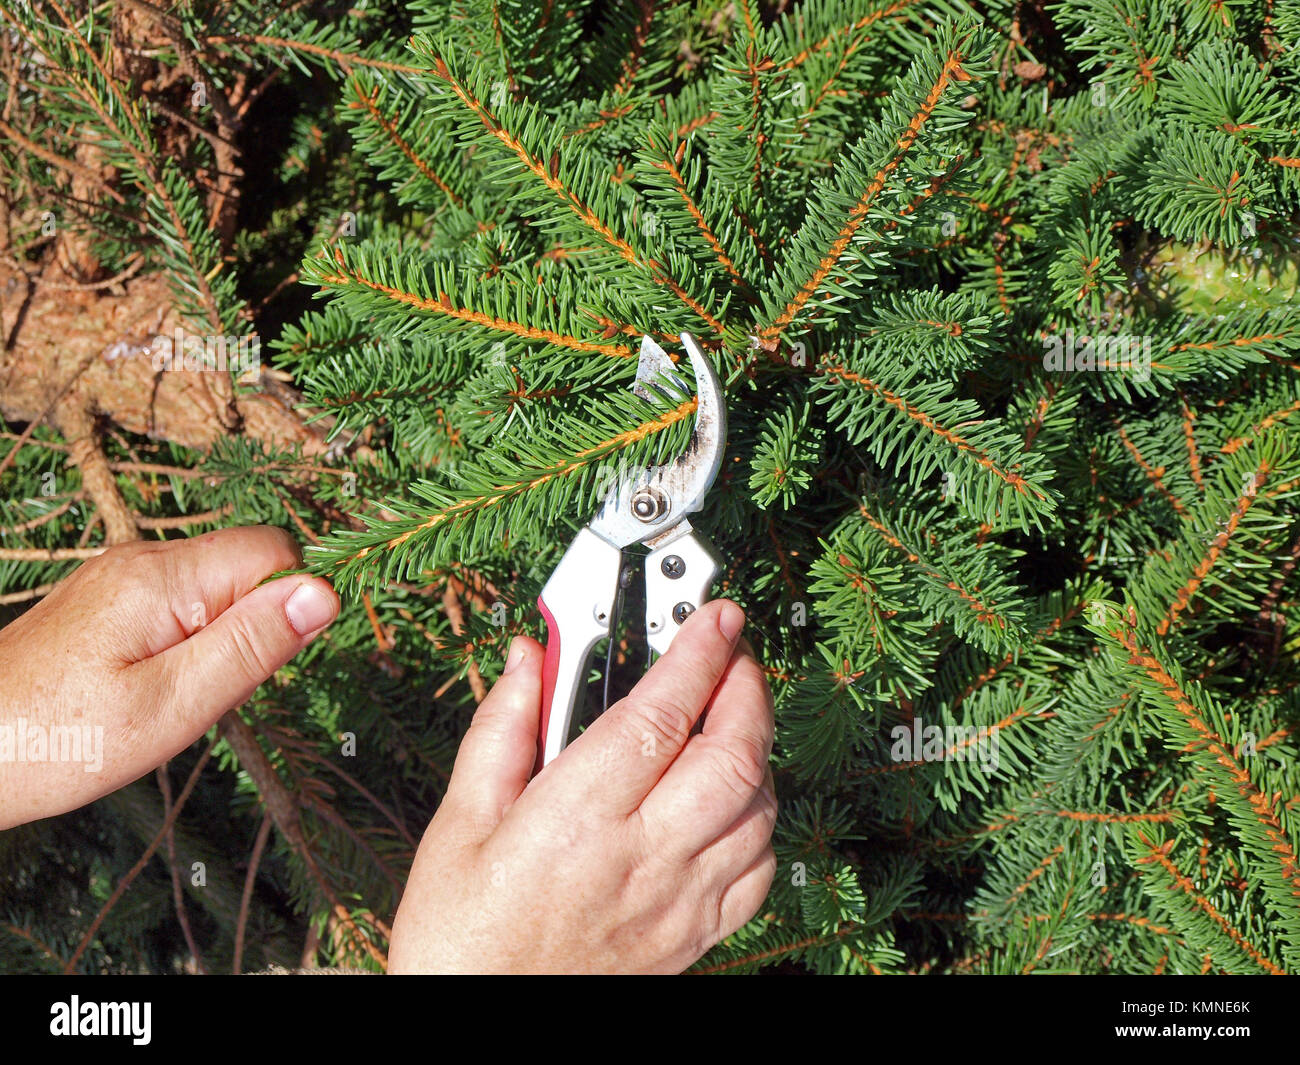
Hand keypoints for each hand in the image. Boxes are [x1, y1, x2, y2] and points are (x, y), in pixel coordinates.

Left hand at [0, 527, 338, 829]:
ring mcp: (120, 576)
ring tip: (170, 694)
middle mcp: (141, 559)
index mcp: (162, 577)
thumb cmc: (58, 741)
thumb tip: (325, 593)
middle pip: (247, 566)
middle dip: (252, 627)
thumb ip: (251, 645)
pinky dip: (186, 642)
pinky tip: (148, 687)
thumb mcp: (171, 705)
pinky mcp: (107, 599)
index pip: (275, 550)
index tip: (258, 664)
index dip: (289, 604)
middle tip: (205, 690)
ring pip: (217, 587)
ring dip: (218, 639)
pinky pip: (181, 603)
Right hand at [388, 599, 777, 973]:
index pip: (661, 714)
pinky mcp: (693, 936)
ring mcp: (677, 901)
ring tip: (728, 718)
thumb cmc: (462, 938)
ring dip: (756, 748)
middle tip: (732, 656)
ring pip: (759, 808)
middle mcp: (640, 857)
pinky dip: (760, 820)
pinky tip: (731, 801)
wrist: (480, 1030)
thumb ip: (502, 730)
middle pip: (734, 755)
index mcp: (576, 818)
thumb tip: (531, 660)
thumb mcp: (459, 823)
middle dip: (747, 688)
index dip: (699, 652)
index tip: (715, 616)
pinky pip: (760, 870)